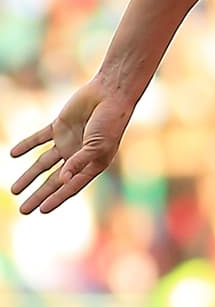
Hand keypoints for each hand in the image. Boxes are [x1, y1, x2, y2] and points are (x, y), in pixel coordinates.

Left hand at [9, 79, 131, 213]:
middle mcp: (77, 158)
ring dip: (28, 176)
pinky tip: (13, 154)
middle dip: (38, 195)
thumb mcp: (97, 147)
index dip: (56, 199)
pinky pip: (38, 138)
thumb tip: (61, 180)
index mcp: (92, 166)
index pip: (70, 187)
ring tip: (15, 190)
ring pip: (42, 164)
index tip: (41, 211)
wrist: (109, 96)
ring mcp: (67, 143)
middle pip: (53, 181)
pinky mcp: (59, 127)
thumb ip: (78, 162)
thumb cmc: (110, 124)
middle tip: (24, 210)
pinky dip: (26, 145)